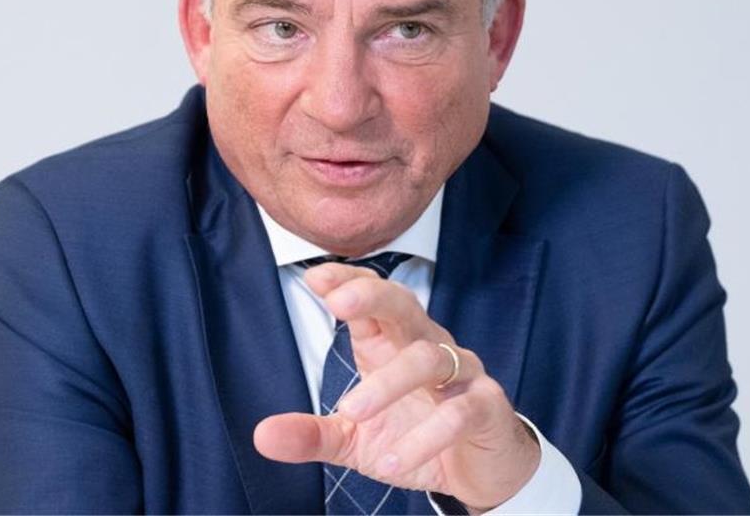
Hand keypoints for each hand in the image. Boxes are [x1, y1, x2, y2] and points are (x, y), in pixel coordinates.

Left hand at [253, 263, 539, 512]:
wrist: (479, 470)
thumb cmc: (414, 436)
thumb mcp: (355, 439)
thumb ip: (313, 434)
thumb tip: (261, 435)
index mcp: (393, 345)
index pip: (373, 299)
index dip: (348, 282)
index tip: (316, 278)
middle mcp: (428, 347)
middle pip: (405, 306)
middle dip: (372, 297)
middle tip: (338, 304)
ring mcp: (462, 374)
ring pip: (429, 357)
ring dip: (388, 383)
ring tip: (352, 412)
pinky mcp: (487, 408)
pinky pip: (460, 412)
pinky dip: (425, 436)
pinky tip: (393, 461)